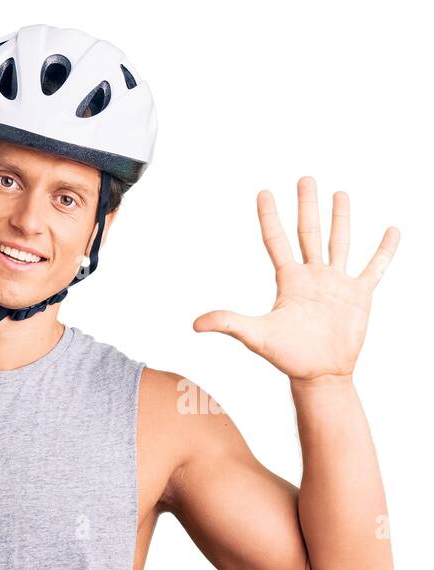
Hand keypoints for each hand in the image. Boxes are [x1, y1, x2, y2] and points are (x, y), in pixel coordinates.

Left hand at [193, 177, 399, 382]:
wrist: (319, 374)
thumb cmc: (287, 357)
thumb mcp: (256, 336)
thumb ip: (229, 323)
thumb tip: (195, 324)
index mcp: (289, 281)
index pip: (276, 240)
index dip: (269, 217)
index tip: (264, 193)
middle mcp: (312, 276)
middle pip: (309, 232)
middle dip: (307, 205)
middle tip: (305, 179)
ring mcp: (337, 283)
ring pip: (340, 242)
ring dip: (340, 218)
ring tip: (339, 193)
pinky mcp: (359, 295)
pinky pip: (375, 267)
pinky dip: (384, 250)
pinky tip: (391, 230)